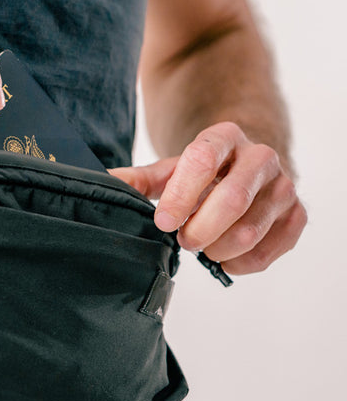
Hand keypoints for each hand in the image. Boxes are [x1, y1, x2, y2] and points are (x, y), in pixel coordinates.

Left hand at [110, 122, 306, 274]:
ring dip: (217, 248)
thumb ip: (139, 180)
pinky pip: (269, 251)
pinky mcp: (297, 215)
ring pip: (250, 230)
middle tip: (182, 240)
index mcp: (225, 137)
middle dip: (200, 229)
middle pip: (232, 199)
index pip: (203, 161)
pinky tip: (224, 257)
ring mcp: (284, 187)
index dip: (180, 196)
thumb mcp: (170, 170)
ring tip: (201, 245)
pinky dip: (241, 263)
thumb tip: (104, 184)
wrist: (244, 168)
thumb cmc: (203, 172)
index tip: (163, 222)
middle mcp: (261, 157)